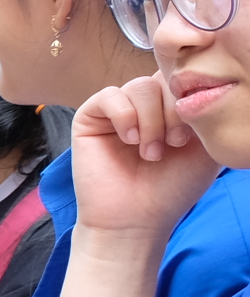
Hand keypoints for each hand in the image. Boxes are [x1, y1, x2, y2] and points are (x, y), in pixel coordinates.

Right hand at [70, 74, 218, 239]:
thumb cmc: (171, 188)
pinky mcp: (90, 116)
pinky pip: (110, 95)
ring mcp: (117, 109)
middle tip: (174, 144)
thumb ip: (206, 112)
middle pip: (164, 77)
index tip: (191, 137)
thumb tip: (200, 85)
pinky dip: (125, 116)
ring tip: (150, 152)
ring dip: (151, 121)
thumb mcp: (205, 146)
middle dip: (174, 111)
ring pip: (140, 86)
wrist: (136, 218)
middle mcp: (145, 105)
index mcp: (171, 107)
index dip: (192, 98)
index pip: (184, 78)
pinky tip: (130, 140)